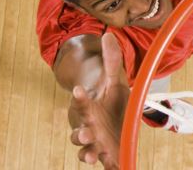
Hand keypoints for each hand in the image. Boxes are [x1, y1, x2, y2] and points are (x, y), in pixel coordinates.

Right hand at [68, 34, 127, 168]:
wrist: (114, 119)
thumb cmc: (111, 100)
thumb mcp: (114, 80)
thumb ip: (112, 61)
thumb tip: (109, 35)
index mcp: (89, 107)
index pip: (81, 102)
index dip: (80, 97)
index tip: (78, 90)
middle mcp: (89, 126)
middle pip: (79, 131)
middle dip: (80, 133)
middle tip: (85, 132)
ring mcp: (96, 142)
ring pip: (85, 150)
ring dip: (86, 153)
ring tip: (90, 155)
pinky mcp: (105, 153)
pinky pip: (102, 162)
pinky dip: (105, 164)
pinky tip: (111, 165)